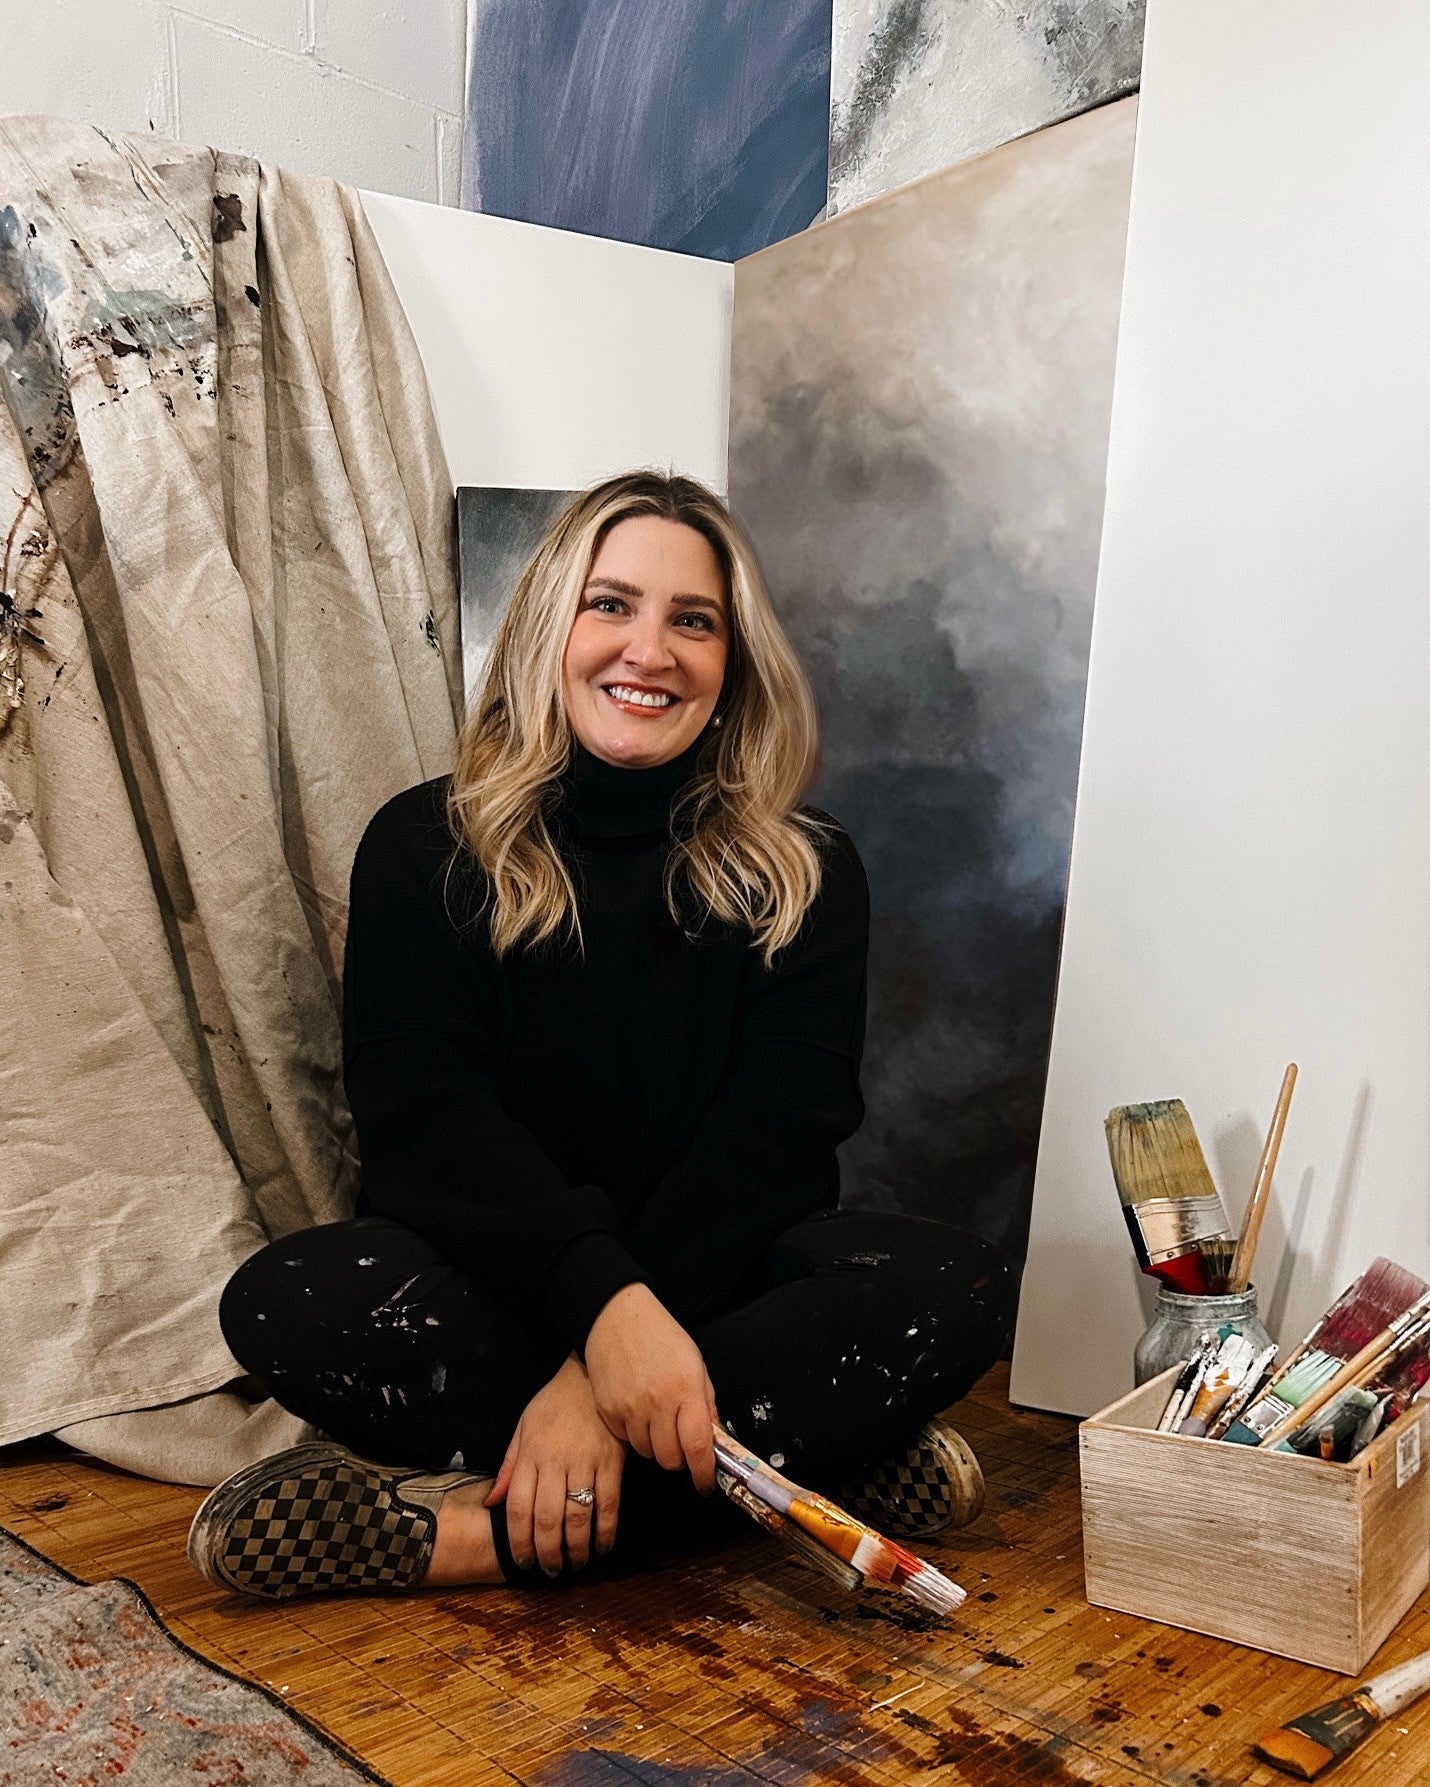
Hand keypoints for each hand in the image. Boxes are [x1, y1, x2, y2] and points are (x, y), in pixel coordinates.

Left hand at [485, 1355, 624, 1573]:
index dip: (519, 1540)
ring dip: (575, 1548)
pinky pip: (609, 1503)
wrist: (591, 1377)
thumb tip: (491, 1503)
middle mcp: (555, 1462)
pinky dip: (606, 1531)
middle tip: (550, 1570)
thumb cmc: (554, 1404)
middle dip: (547, 1552)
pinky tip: (602, 1547)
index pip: (519, 1508)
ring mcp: (585, 1462)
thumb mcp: (524, 1428)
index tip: (522, 1560)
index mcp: (530, 1455)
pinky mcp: (612, 1461)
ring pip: (578, 1516)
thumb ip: (509, 1467)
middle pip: (547, 1518)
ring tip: (574, 1564)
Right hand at [583, 1283, 718, 1493]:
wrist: (616, 1317)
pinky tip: (637, 1411)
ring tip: (657, 1419)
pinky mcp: (608, 1411)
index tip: (706, 1484)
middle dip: (679, 1457)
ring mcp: (629, 1409)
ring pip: (648, 1453)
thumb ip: (706, 1403)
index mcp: (685, 1390)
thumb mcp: (695, 1364)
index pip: (698, 1447)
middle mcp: (657, 1403)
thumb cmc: (660, 1336)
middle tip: (680, 1440)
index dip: (704, 1473)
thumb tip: (714, 1440)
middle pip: (670, 1459)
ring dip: (656, 1446)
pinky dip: (635, 1435)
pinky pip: (626, 1441)